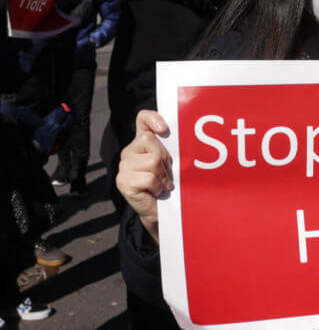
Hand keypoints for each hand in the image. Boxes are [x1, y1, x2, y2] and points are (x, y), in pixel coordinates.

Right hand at [116, 110, 172, 244]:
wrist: (158, 211)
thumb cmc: (167, 184)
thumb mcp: (170, 163)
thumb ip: (170, 149)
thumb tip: (185, 138)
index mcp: (141, 143)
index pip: (142, 119)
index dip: (153, 118)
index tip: (164, 129)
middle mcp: (129, 151)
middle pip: (150, 140)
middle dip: (165, 157)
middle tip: (167, 172)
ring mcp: (124, 166)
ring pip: (152, 160)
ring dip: (163, 175)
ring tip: (162, 183)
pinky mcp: (123, 181)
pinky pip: (149, 178)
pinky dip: (158, 186)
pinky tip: (156, 191)